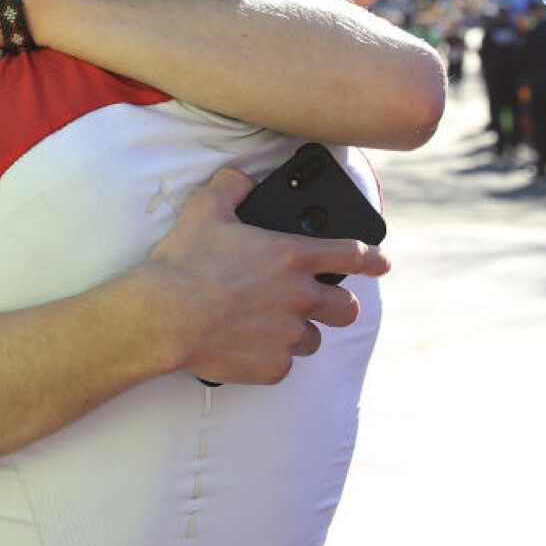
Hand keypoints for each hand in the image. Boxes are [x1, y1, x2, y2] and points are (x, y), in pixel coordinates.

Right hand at [143, 166, 389, 384]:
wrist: (164, 316)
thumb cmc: (184, 261)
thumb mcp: (205, 209)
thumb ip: (232, 186)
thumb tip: (243, 179)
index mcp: (292, 257)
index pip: (352, 255)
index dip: (372, 258)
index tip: (381, 263)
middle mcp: (300, 298)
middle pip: (347, 309)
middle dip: (340, 306)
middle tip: (321, 304)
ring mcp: (289, 336)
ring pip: (313, 340)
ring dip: (297, 332)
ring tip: (266, 325)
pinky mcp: (273, 366)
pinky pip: (282, 364)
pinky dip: (268, 356)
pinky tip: (243, 344)